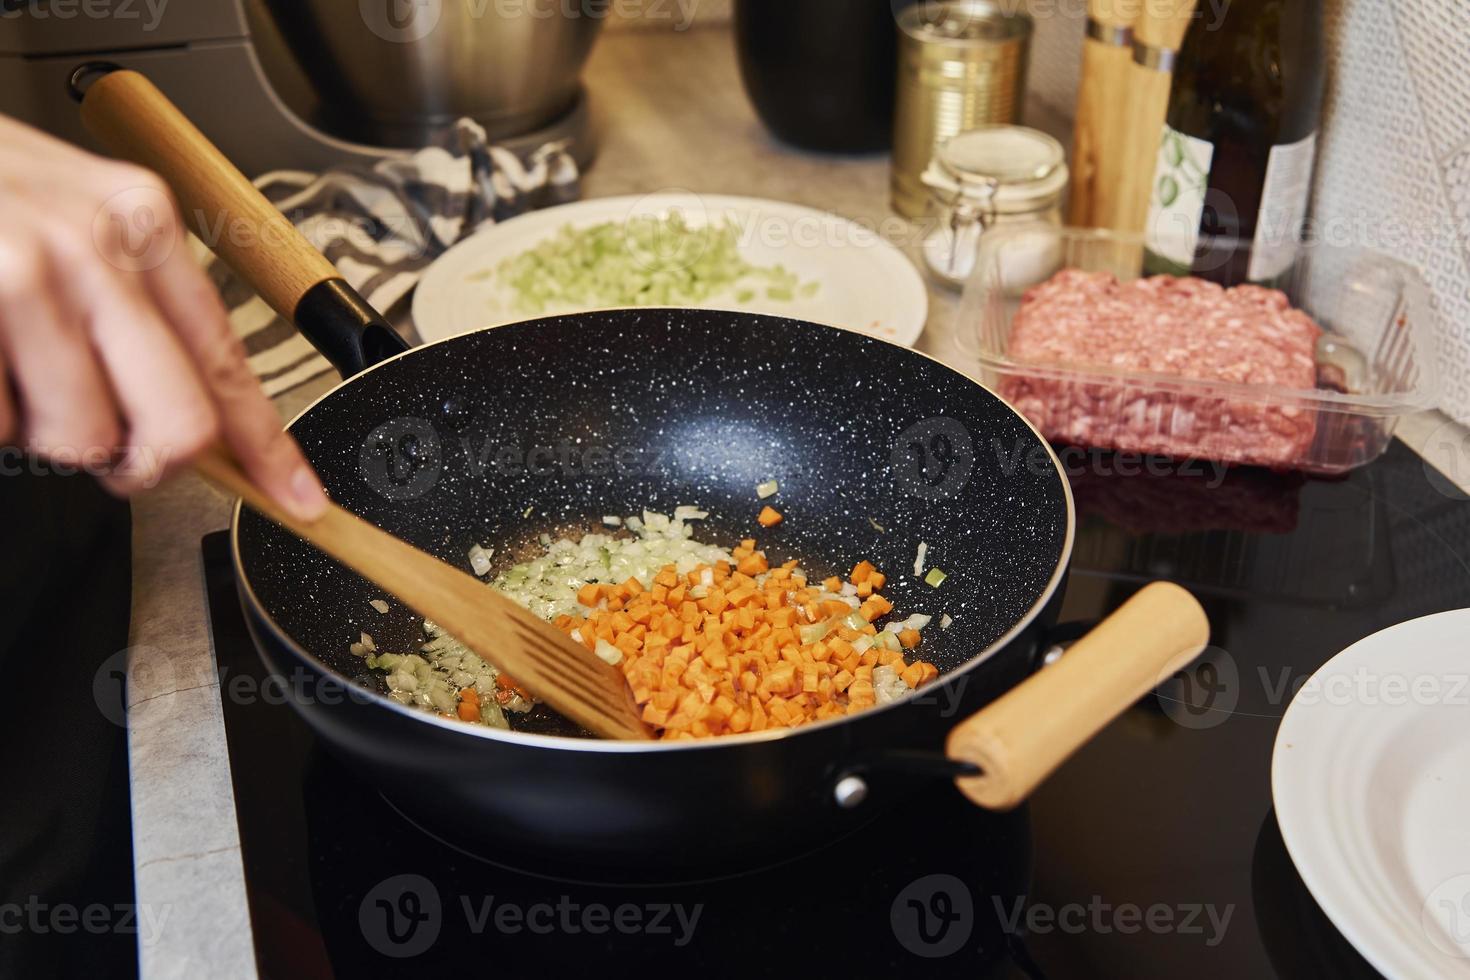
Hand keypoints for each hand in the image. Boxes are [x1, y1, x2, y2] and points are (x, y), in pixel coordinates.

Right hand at [0, 115, 327, 519]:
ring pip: (79, 437)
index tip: (298, 496)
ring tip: (10, 363)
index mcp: (139, 220)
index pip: (228, 359)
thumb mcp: (71, 212)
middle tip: (109, 451)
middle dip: (143, 460)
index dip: (268, 445)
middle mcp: (93, 247)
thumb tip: (193, 410)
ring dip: (40, 426)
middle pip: (177, 423)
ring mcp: (23, 279)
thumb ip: (134, 302)